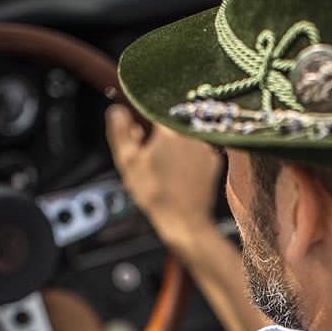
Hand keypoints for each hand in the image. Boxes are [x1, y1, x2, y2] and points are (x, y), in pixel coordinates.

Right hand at [106, 105, 223, 259]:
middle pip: (170, 124)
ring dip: (175, 146)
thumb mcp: (128, 162)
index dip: (144, 118)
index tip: (138, 130)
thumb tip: (117, 110)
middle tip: (151, 157)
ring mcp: (205, 148)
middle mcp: (191, 134)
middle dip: (159, 136)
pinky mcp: (214, 161)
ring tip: (165, 170)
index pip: (154, 110)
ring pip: (184, 138)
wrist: (184, 221)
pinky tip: (179, 175)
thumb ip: (120, 131)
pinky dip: (188, 158)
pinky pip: (197, 151)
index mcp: (168, 130)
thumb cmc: (154, 193)